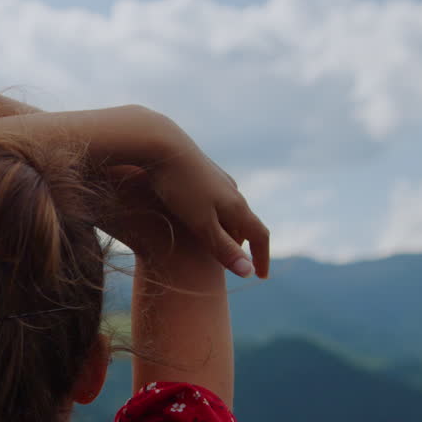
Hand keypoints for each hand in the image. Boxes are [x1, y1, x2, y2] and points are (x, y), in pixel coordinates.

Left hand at [144, 151, 270, 277]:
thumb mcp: (201, 224)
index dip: (262, 258)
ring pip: (229, 211)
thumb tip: (248, 273)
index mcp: (237, 205)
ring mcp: (217, 179)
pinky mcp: (200, 172)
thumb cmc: (178, 187)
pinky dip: (214, 216)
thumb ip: (223, 249)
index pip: (260, 235)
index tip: (261, 277)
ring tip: (216, 246)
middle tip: (234, 265)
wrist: (160, 144)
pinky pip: (214, 200)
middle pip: (245, 224)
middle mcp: (232, 191)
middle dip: (242, 246)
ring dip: (227, 230)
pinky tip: (198, 218)